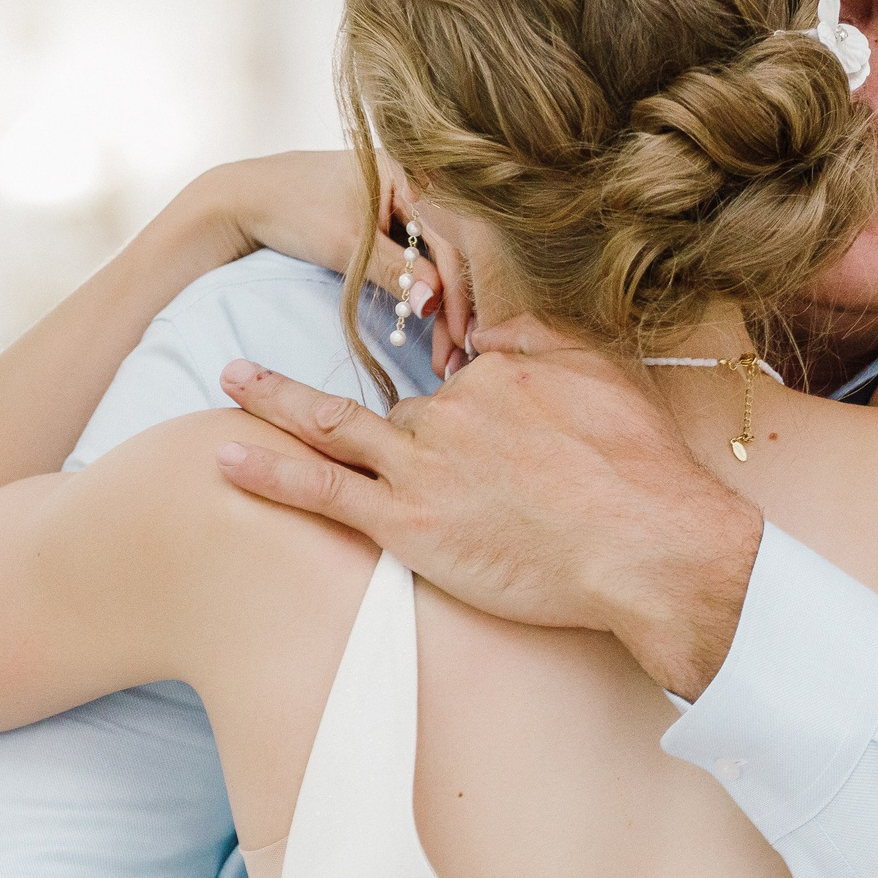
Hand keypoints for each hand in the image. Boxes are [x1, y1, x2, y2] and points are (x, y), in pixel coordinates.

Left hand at [192, 150, 472, 377]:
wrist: (245, 200)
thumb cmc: (292, 211)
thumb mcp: (345, 243)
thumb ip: (393, 271)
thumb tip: (434, 305)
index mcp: (409, 172)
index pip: (450, 240)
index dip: (459, 291)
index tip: (462, 335)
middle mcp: (413, 183)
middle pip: (448, 253)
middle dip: (454, 306)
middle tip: (457, 356)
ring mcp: (401, 203)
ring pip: (433, 262)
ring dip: (440, 307)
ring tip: (445, 353)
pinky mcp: (387, 224)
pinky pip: (415, 261)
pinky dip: (420, 294)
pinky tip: (429, 329)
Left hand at [216, 319, 761, 696]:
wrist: (651, 547)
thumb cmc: (642, 472)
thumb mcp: (604, 376)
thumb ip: (542, 339)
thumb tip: (488, 329)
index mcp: (494, 376)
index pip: (451, 384)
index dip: (451, 410)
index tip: (456, 434)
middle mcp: (449, 411)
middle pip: (390, 410)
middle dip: (345, 405)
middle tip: (264, 370)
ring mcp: (421, 466)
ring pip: (333, 427)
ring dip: (272, 402)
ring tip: (228, 381)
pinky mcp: (406, 523)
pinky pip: (322, 491)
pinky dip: (272, 470)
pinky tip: (226, 456)